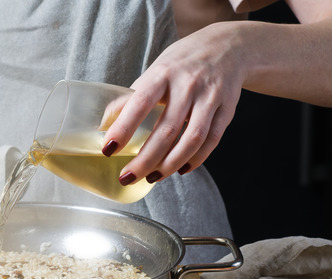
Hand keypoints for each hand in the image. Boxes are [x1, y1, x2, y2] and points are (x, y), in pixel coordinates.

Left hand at [103, 22, 243, 183]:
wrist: (228, 46)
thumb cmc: (182, 62)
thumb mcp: (155, 70)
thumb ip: (132, 96)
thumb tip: (103, 124)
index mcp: (163, 73)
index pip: (140, 103)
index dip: (123, 128)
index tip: (108, 150)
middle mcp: (188, 85)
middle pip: (166, 130)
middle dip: (144, 160)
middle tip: (128, 177)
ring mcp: (210, 98)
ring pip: (191, 140)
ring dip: (169, 164)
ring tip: (152, 178)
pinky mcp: (227, 110)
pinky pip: (211, 141)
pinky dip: (195, 159)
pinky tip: (180, 169)